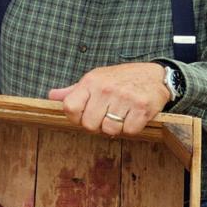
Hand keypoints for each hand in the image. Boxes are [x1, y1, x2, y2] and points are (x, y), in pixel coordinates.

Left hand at [49, 63, 170, 136]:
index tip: (84, 116)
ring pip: (109, 129)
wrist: (154, 76)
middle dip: (97, 125)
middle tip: (107, 116)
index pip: (69, 108)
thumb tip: (52, 96)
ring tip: (121, 114)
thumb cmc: (121, 79)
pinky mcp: (142, 107)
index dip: (75, 118)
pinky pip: (129, 130)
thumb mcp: (95, 79)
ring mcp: (125, 98)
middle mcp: (106, 89)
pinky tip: (134, 115)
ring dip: (116, 127)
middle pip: (89, 124)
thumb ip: (74, 91)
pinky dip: (132, 127)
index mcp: (91, 81)